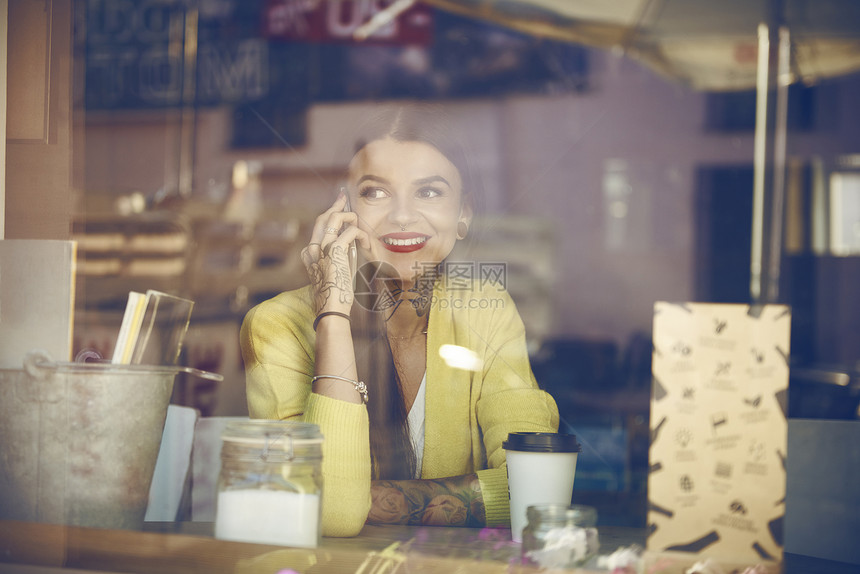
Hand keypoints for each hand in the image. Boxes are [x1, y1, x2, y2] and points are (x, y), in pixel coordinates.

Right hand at [301, 193, 368, 314]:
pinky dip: (361, 234)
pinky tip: (366, 242)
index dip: (329, 214)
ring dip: (350, 217)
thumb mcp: (334, 274)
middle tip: (344, 198)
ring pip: (334, 219)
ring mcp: (322, 249)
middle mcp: (313, 249)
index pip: (318, 227)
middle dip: (336, 206)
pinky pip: (350, 232)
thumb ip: (338, 258)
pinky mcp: (334, 252)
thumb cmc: (335, 297)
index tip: (338, 207)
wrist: (331, 310)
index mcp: (310, 255)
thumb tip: (351, 243)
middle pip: (323, 218)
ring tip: (358, 222)